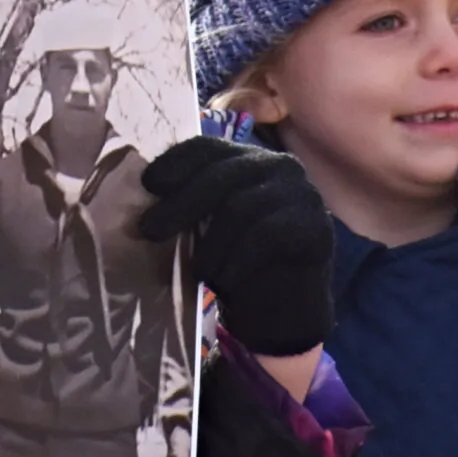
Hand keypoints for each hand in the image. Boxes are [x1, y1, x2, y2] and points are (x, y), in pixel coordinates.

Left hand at [140, 136, 332, 356]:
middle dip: (180, 204)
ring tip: (197, 270)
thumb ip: (187, 205)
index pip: (206, 147)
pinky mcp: (315, 225)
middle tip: (149, 231)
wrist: (284, 308)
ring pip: (240, 207)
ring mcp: (301, 193)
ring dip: (211, 244)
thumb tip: (142, 198)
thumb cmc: (237, 261)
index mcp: (247, 158)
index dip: (174, 162)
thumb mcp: (207, 226)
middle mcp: (277, 166)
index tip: (147, 184)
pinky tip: (225, 279)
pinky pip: (266, 235)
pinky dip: (237, 260)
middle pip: (220, 175)